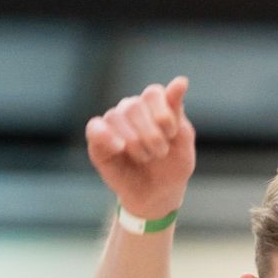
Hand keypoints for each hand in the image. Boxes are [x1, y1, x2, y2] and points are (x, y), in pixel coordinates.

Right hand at [85, 77, 194, 219]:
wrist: (157, 196)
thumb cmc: (172, 168)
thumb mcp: (183, 143)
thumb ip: (178, 111)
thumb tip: (181, 80)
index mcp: (153, 106)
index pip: (153, 93)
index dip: (162, 114)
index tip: (172, 134)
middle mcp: (132, 110)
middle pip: (134, 106)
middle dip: (150, 133)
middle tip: (160, 153)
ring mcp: (114, 124)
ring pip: (116, 116)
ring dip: (134, 141)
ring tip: (145, 158)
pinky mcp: (98, 141)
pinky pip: (95, 127)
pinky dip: (106, 136)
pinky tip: (120, 147)